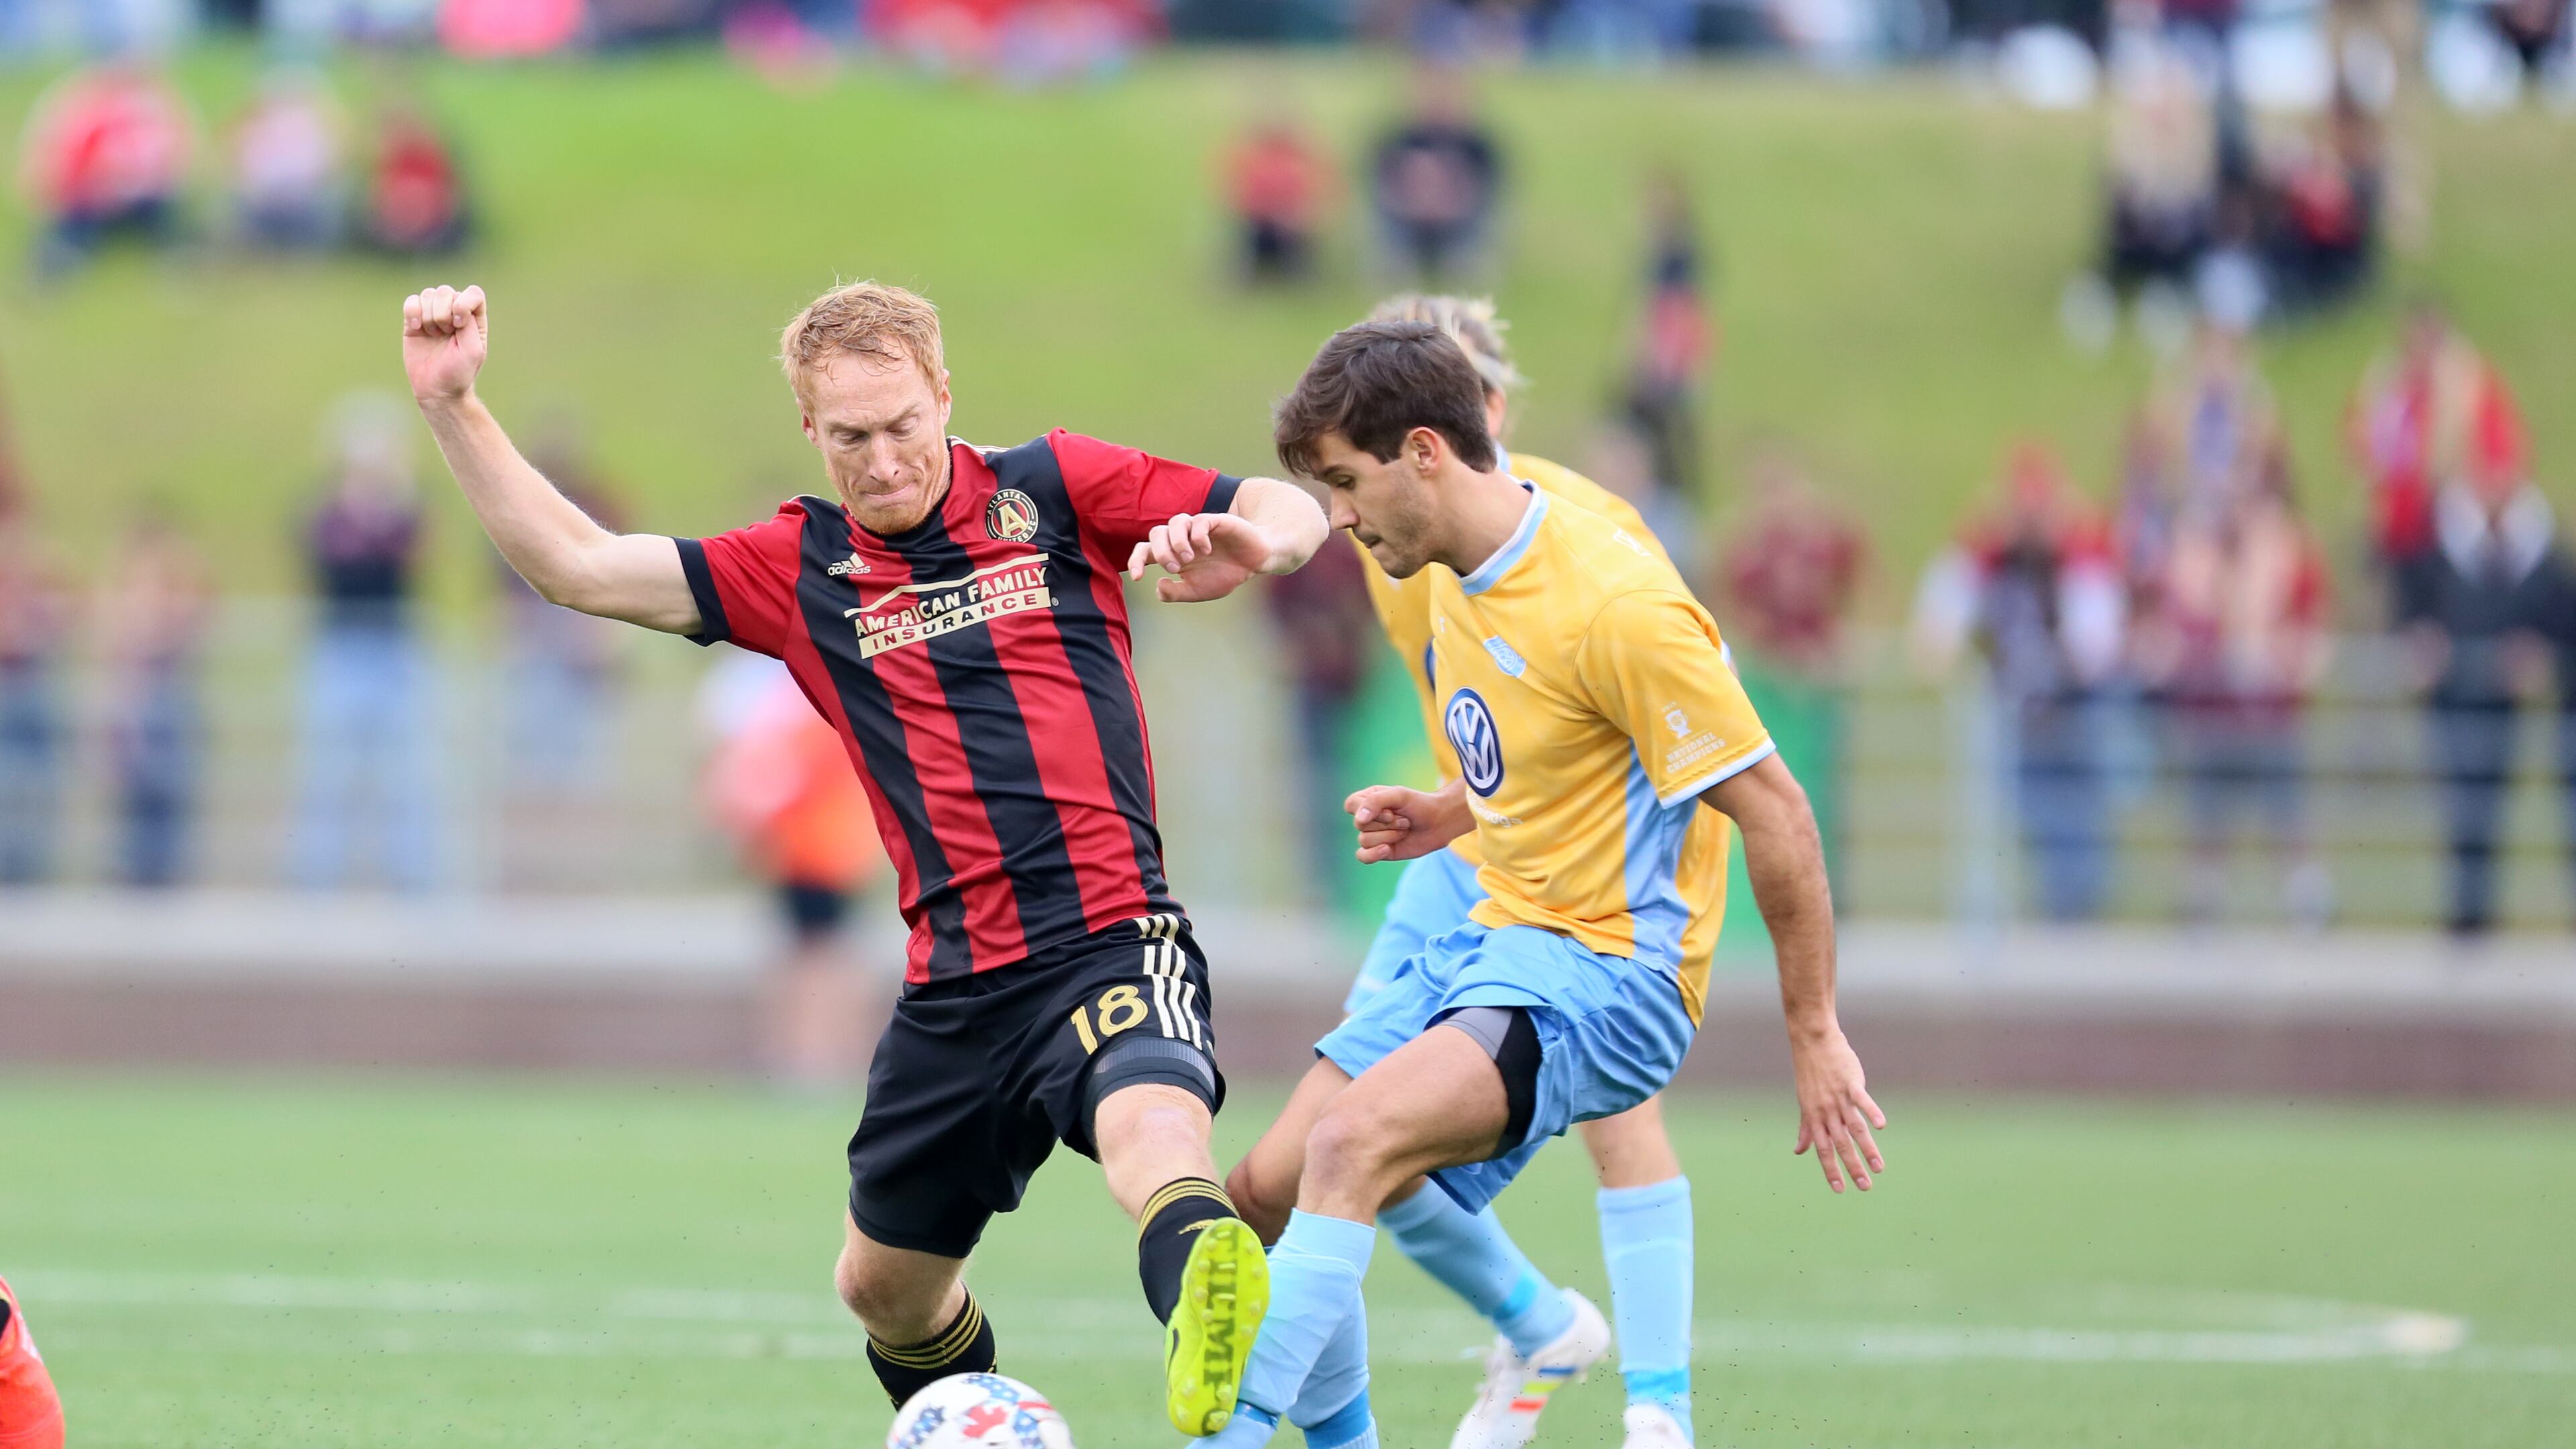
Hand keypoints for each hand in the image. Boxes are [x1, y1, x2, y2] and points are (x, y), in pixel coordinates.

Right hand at [402, 284, 489, 404]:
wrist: (436, 389)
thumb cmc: (459, 372)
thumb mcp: (473, 351)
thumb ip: (470, 325)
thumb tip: (457, 304)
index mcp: (474, 318)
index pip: (473, 293)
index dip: (464, 302)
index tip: (459, 324)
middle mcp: (454, 312)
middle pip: (446, 292)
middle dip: (443, 314)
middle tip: (445, 335)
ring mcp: (433, 314)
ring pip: (428, 294)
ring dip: (429, 316)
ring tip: (432, 335)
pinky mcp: (414, 320)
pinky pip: (411, 301)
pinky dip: (412, 312)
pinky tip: (416, 329)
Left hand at [1125, 512, 1272, 602]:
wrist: (1254, 563)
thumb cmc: (1224, 575)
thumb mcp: (1197, 591)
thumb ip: (1176, 593)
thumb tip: (1158, 584)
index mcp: (1173, 554)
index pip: (1145, 551)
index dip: (1136, 561)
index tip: (1137, 577)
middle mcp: (1181, 538)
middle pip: (1155, 533)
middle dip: (1161, 552)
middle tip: (1176, 568)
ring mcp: (1197, 528)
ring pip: (1175, 522)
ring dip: (1177, 542)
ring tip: (1189, 558)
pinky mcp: (1214, 521)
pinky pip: (1199, 521)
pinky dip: (1198, 536)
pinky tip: (1207, 549)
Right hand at [1345, 781, 1469, 863]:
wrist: (1440, 823)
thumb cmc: (1420, 805)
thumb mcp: (1398, 795)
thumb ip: (1375, 801)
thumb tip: (1359, 820)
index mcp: (1369, 799)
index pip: (1351, 805)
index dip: (1368, 810)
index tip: (1391, 810)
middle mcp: (1368, 818)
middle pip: (1360, 825)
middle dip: (1387, 824)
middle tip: (1405, 819)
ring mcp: (1373, 835)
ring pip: (1365, 840)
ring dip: (1389, 836)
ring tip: (1405, 830)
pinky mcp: (1379, 851)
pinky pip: (1362, 856)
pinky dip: (1373, 854)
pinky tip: (1388, 849)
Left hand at [1789, 1026, 1885, 1192]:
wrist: (1812, 1042)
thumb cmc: (1810, 1073)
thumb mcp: (1804, 1103)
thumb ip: (1805, 1129)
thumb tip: (1798, 1151)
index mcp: (1815, 1117)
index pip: (1823, 1149)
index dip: (1830, 1170)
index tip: (1839, 1189)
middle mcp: (1826, 1111)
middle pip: (1841, 1144)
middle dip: (1853, 1167)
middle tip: (1865, 1187)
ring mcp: (1838, 1097)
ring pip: (1854, 1127)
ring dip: (1868, 1148)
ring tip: (1879, 1167)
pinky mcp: (1850, 1082)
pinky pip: (1862, 1100)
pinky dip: (1872, 1112)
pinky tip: (1882, 1126)